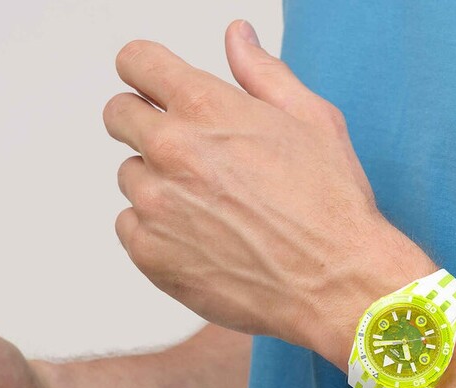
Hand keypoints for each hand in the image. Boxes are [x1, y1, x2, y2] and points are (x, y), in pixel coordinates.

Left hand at [103, 20, 433, 363]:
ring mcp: (156, 206)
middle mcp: (171, 151)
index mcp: (207, 108)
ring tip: (214, 206)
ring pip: (130, 176)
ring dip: (160, 182)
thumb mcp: (314, 121)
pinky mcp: (151, 254)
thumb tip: (236, 36)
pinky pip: (130, 226)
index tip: (156, 87)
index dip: (147, 72)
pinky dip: (158, 229)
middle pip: (120, 116)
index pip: (136, 63)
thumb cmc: (333, 205)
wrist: (336, 284)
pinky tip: (205, 238)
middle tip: (191, 152)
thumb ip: (263, 72)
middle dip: (148, 123)